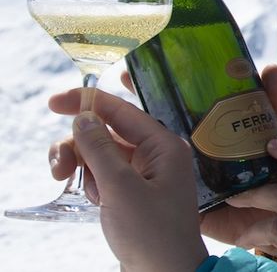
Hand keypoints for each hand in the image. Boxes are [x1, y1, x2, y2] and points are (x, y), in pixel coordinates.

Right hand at [47, 63, 276, 237]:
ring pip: (102, 154)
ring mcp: (146, 174)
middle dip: (79, 146)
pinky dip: (93, 184)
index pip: (122, 112)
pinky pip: (106, 175)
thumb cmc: (151, 232)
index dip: (87, 103)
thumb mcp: (121, 188)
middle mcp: (157, 155)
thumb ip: (100, 150)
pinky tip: (96, 202)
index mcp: (164, 146)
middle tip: (58, 170)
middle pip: (107, 133)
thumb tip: (84, 116)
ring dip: (83, 166)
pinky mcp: (135, 192)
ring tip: (73, 188)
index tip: (53, 102)